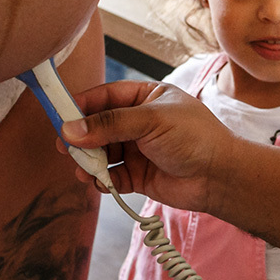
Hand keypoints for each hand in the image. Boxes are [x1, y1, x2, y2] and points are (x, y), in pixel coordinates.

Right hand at [61, 80, 236, 211]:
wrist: (220, 176)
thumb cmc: (195, 137)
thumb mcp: (151, 120)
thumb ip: (110, 123)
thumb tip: (71, 128)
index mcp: (146, 97)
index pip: (105, 97)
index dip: (81, 105)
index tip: (59, 115)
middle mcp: (140, 122)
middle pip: (98, 126)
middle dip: (82, 138)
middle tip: (65, 147)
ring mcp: (138, 149)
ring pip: (102, 153)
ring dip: (89, 161)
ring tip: (84, 169)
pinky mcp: (139, 175)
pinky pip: (112, 176)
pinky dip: (102, 180)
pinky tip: (100, 183)